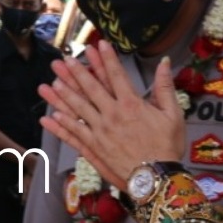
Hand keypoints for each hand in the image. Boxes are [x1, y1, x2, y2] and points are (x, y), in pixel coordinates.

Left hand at [37, 40, 184, 190]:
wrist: (156, 178)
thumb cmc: (167, 146)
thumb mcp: (173, 114)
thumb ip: (166, 87)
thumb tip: (166, 63)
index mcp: (131, 104)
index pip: (115, 75)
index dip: (106, 58)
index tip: (98, 44)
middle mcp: (111, 115)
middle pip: (90, 88)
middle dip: (76, 72)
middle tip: (63, 59)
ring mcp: (99, 131)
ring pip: (77, 109)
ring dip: (62, 95)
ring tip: (49, 83)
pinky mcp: (93, 148)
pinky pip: (73, 134)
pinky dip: (60, 126)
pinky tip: (49, 116)